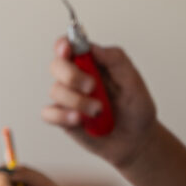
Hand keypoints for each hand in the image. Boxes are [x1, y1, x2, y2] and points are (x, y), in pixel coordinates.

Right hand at [42, 37, 156, 169]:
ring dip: (78, 101)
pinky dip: (62, 116)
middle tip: (91, 86)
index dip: (63, 45)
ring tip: (98, 111)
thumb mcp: (134, 82)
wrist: (137, 141)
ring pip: (56, 90)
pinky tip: (79, 120)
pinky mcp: (63, 118)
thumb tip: (93, 47)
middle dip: (71, 75)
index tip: (67, 49)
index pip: (69, 46)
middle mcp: (75, 79)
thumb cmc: (136, 110)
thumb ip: (116, 61)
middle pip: (57, 65)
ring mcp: (68, 99)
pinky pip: (49, 113)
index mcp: (91, 64)